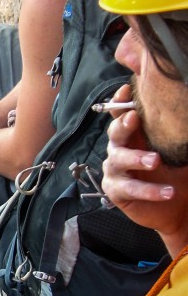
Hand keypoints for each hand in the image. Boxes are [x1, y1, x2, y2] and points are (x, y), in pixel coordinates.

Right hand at [102, 101, 187, 254]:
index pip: (121, 113)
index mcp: (134, 134)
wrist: (178, 205)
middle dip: (123, 124)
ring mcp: (116, 170)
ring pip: (118, 159)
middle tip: (134, 119)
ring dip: (137, 158)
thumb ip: (176, 127)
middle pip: (114, 132)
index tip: (126, 91)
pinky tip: (167, 191)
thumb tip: (185, 107)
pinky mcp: (117, 191)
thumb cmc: (177, 171)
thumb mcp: (178, 145)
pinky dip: (148, 190)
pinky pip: (129, 188)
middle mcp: (120, 148)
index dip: (120, 101)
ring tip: (156, 161)